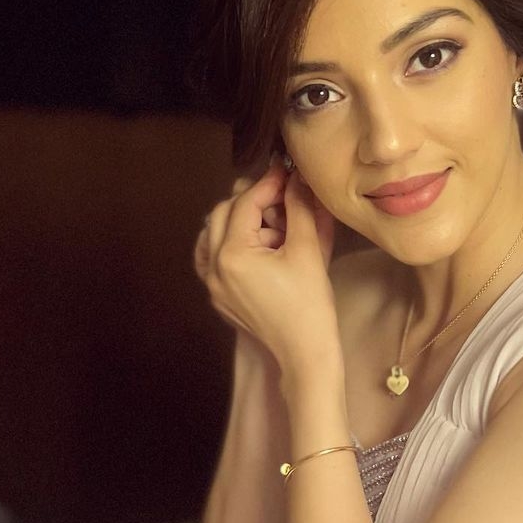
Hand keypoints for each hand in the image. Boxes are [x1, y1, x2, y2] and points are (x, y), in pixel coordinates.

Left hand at [194, 156, 337, 370]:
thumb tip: (296, 176)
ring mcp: (212, 285)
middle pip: (221, 214)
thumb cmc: (310, 303)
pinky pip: (212, 259)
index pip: (245, 204)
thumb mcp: (307, 250)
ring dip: (237, 221)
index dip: (268, 183)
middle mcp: (214, 268)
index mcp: (232, 254)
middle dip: (251, 200)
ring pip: (212, 235)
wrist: (305, 352)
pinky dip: (229, 244)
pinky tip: (254, 245)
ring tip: (271, 225)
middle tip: (281, 196)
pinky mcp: (219, 298)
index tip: (286, 170)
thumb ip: (299, 207)